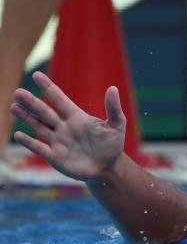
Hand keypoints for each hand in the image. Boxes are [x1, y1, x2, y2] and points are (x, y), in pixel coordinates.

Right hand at [10, 71, 125, 181]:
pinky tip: (18, 135)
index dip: (49, 88)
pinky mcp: (55, 157)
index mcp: (76, 117)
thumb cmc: (112, 145)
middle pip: (44, 112)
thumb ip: (114, 108)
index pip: (59, 99)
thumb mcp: (116, 126)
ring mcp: (58, 141)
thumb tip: (113, 89)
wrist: (108, 168)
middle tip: (18, 92)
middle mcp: (63, 127)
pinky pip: (40, 148)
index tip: (37, 75)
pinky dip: (29, 142)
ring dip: (26, 117)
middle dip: (32, 103)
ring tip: (13, 106)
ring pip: (38, 127)